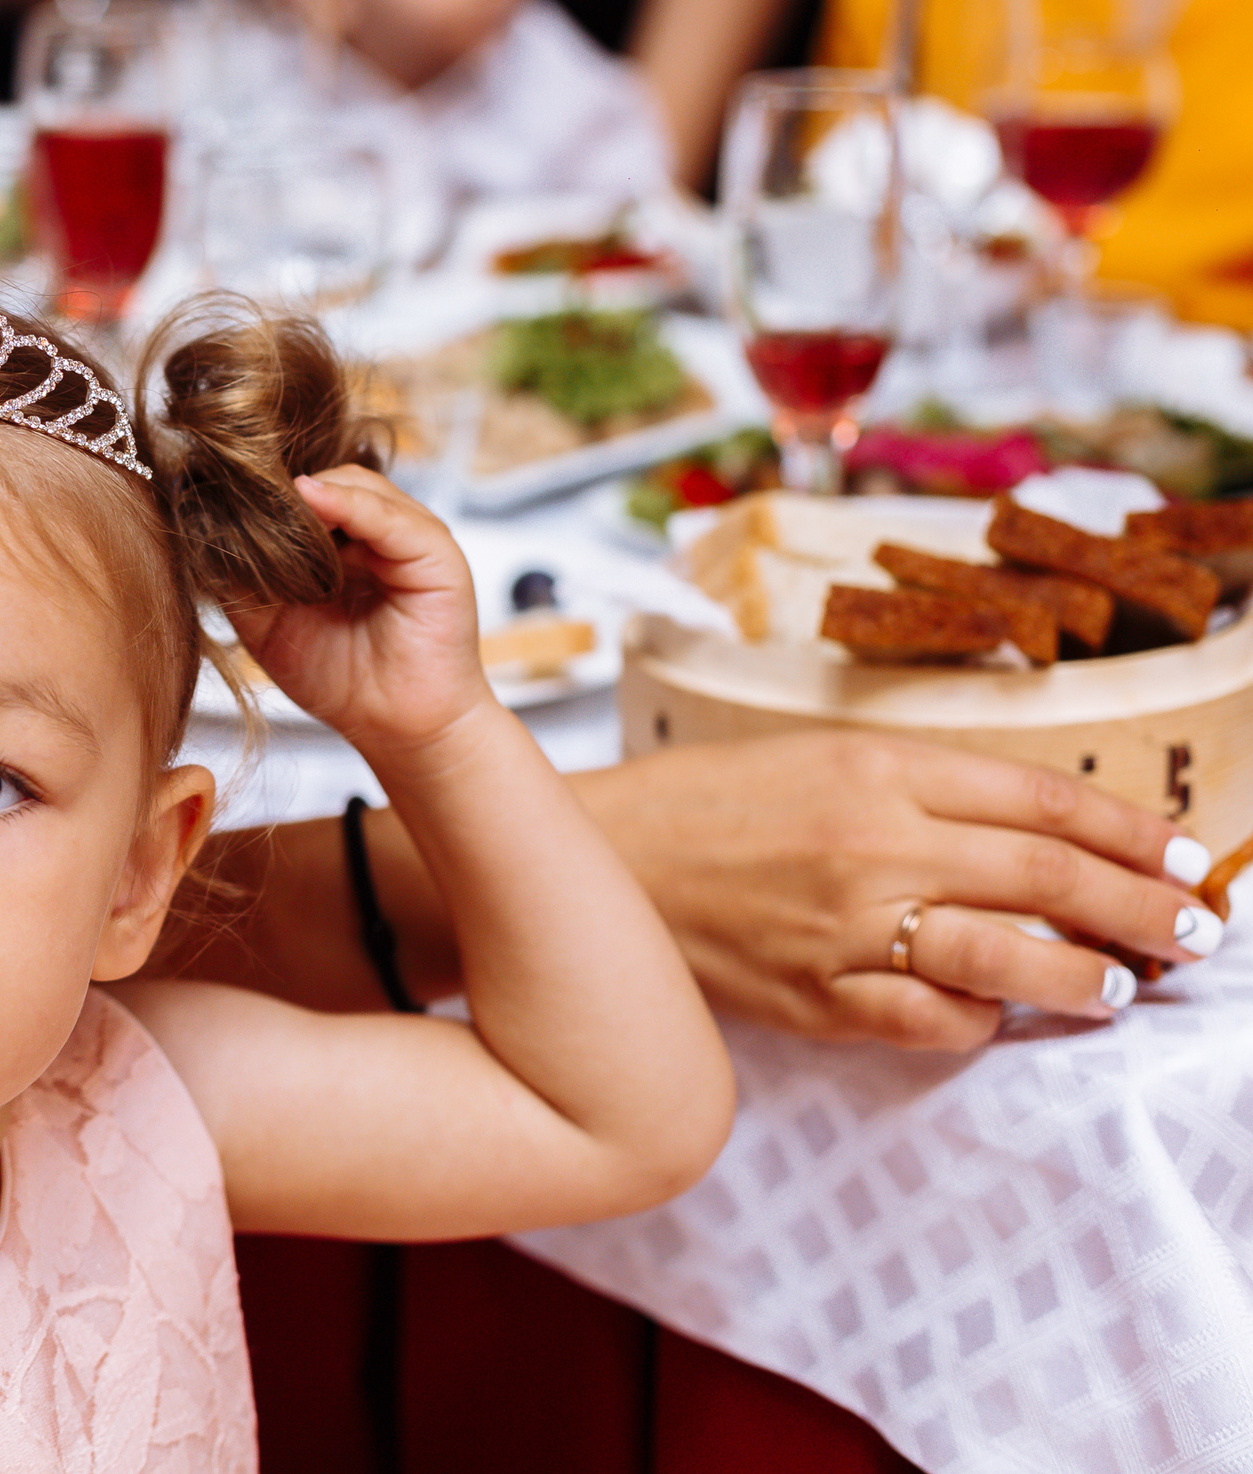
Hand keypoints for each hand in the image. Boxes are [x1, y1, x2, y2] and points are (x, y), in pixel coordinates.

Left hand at [231, 467, 489, 756]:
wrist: (398, 729)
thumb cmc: (342, 680)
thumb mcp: (269, 627)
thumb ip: (242, 585)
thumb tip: (199, 541)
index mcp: (340, 543)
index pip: (297, 495)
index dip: (259, 496)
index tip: (211, 495)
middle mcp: (375, 531)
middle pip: (323, 479)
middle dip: (278, 489)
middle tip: (232, 496)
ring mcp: (408, 535)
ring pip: (355, 484)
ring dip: (308, 493)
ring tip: (269, 507)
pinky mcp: (434, 551)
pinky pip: (389, 516)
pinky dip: (348, 503)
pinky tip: (311, 499)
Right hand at [576, 733, 1219, 1048]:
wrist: (588, 858)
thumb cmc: (700, 802)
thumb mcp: (813, 755)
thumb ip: (918, 783)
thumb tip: (1037, 822)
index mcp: (874, 766)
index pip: (1042, 797)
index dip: (1131, 828)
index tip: (1186, 853)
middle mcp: (871, 842)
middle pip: (1047, 875)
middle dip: (1144, 906)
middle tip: (1197, 929)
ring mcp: (843, 925)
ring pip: (1005, 958)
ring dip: (1085, 977)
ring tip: (1124, 985)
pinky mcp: (812, 995)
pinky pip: (928, 1021)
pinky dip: (979, 1025)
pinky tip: (1000, 1019)